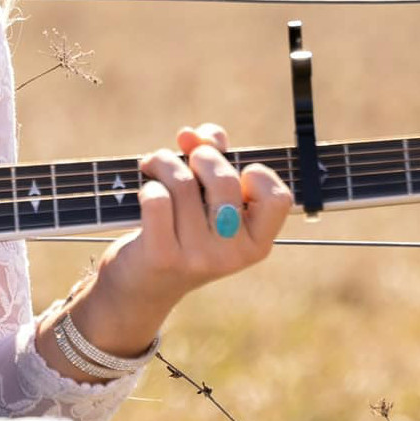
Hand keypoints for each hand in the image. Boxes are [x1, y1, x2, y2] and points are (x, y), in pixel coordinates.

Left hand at [59, 123, 291, 358]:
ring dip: (165, 161)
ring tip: (155, 163)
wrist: (141, 286)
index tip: (237, 171)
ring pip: (183, 183)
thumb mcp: (206, 203)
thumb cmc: (180, 234)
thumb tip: (200, 133)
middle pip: (225, 180)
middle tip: (185, 156)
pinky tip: (146, 188)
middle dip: (202, 155)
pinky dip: (150, 184)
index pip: (278, 197)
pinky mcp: (163, 256)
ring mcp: (199, 258)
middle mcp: (232, 255)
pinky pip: (157, 199)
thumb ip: (214, 160)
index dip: (257, 174)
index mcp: (256, 244)